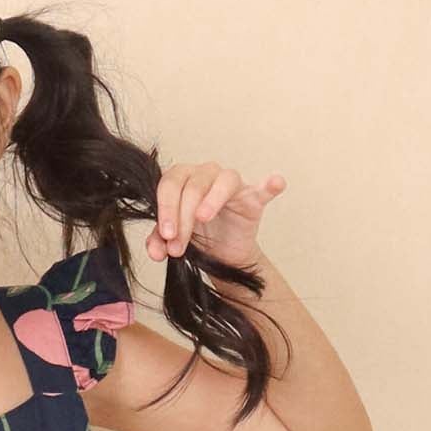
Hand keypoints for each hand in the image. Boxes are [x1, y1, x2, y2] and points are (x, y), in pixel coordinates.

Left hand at [147, 162, 285, 267]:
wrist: (220, 255)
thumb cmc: (196, 237)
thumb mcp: (173, 240)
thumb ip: (159, 241)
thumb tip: (155, 251)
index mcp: (183, 179)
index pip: (170, 184)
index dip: (166, 208)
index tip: (166, 234)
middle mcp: (206, 175)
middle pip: (193, 185)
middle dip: (183, 216)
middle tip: (178, 246)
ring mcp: (231, 185)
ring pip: (223, 180)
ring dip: (212, 200)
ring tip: (203, 219)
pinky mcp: (253, 199)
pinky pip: (263, 188)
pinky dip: (270, 185)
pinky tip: (275, 183)